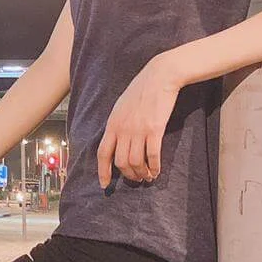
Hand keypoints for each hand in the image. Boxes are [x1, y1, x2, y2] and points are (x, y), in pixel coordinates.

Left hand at [97, 55, 181, 186]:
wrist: (159, 77)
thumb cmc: (141, 91)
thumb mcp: (120, 108)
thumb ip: (117, 125)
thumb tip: (116, 142)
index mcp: (112, 125)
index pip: (102, 154)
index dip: (103, 172)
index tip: (105, 185)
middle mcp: (122, 129)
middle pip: (121, 162)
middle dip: (129, 175)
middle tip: (136, 179)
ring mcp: (138, 130)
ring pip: (136, 162)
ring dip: (142, 173)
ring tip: (148, 176)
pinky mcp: (154, 129)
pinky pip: (152, 155)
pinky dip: (154, 167)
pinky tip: (157, 171)